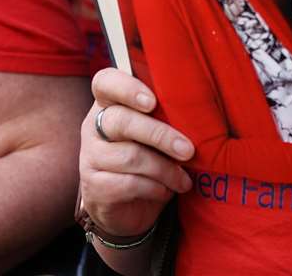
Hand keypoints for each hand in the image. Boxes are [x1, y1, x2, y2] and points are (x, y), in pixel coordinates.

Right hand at [79, 68, 194, 240]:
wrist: (128, 207)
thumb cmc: (149, 157)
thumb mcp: (157, 133)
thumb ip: (167, 117)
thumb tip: (201, 112)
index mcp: (109, 103)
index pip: (105, 83)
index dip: (127, 88)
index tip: (153, 102)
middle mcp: (94, 126)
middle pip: (122, 121)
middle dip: (160, 135)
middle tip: (188, 150)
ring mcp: (90, 157)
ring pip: (129, 156)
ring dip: (164, 169)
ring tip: (183, 179)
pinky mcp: (94, 187)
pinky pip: (127, 184)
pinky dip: (153, 188)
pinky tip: (166, 190)